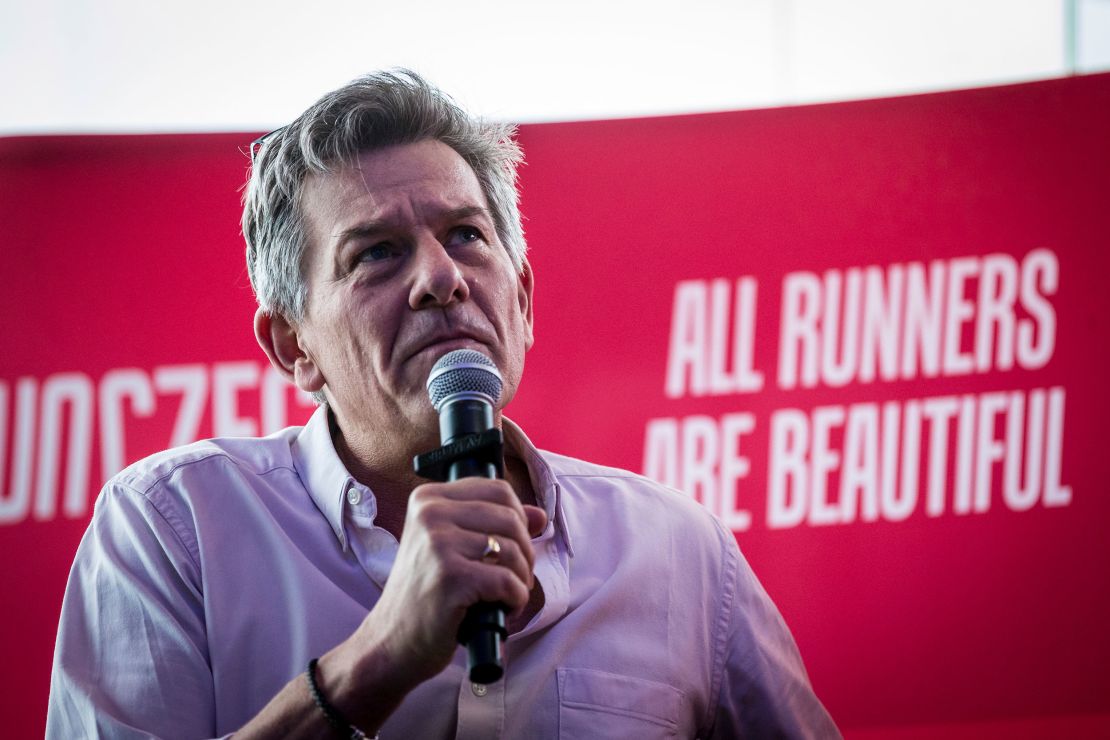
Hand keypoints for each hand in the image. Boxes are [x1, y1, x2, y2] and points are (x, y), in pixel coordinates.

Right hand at [335, 478, 547, 699]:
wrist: (390, 642)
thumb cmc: (424, 595)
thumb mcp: (452, 548)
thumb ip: (493, 525)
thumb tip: (541, 515)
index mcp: (428, 499)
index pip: (498, 489)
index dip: (518, 519)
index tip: (512, 546)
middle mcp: (430, 514)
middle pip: (511, 518)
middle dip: (525, 553)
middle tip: (514, 578)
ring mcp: (438, 544)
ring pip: (513, 550)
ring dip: (522, 580)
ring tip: (506, 597)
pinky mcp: (450, 577)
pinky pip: (508, 582)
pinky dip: (516, 600)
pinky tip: (502, 610)